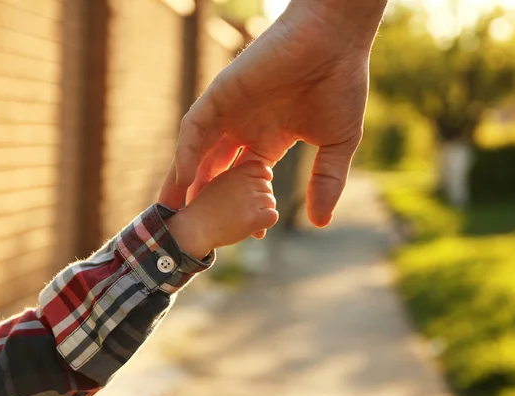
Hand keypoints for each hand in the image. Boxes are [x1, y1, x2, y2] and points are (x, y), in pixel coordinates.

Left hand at [161, 0, 387, 227]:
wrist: (335, 40)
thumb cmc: (341, 85)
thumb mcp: (336, 144)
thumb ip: (326, 181)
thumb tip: (320, 222)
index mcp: (269, 140)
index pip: (245, 181)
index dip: (240, 207)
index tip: (242, 235)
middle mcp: (244, 128)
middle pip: (214, 170)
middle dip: (202, 199)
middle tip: (190, 230)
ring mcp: (231, 112)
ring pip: (198, 151)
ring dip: (184, 181)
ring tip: (173, 212)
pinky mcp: (222, 93)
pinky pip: (196, 126)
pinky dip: (188, 151)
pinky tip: (184, 177)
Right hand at [164, 161, 278, 258]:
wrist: (194, 229)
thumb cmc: (205, 209)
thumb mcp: (220, 185)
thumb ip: (240, 183)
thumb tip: (265, 187)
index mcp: (237, 172)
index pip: (263, 170)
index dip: (261, 180)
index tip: (251, 191)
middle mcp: (245, 183)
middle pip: (267, 187)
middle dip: (259, 199)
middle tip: (241, 211)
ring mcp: (250, 200)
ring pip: (270, 203)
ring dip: (261, 212)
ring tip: (242, 220)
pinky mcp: (254, 218)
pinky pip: (272, 216)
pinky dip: (265, 223)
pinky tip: (253, 227)